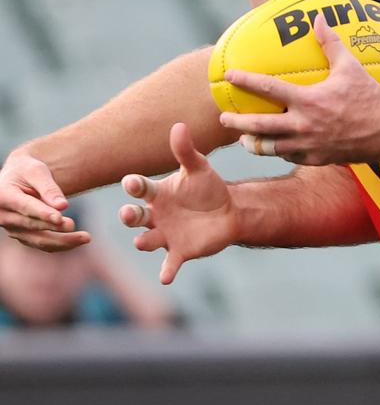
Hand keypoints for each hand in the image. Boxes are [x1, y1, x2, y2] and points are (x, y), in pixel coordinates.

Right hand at [0, 152, 89, 250]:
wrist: (16, 178)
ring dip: (62, 241)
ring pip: (38, 240)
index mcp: (3, 195)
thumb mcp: (36, 170)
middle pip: (32, 225)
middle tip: (74, 225)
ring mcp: (12, 228)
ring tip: (86, 237)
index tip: (60, 218)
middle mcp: (4, 215)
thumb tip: (63, 206)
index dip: (42, 214)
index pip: (25, 207)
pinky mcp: (23, 236)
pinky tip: (79, 240)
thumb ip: (49, 187)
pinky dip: (61, 244)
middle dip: (54, 227)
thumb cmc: (27, 170)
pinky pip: (42, 244)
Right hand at [119, 122, 237, 283]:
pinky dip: (166, 272)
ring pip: (146, 240)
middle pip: (134, 217)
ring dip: (143, 241)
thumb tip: (179, 126)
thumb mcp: (198, 168)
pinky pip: (169, 264)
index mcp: (158, 193)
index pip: (140, 189)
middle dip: (129, 216)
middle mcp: (155, 215)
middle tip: (127, 214)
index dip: (134, 186)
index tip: (131, 182)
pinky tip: (165, 278)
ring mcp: (165, 235)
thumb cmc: (208, 187)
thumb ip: (186, 151)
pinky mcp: (179, 252)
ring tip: (142, 241)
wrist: (228, 211)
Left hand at [219, 14, 379, 165]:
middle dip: (237, 123)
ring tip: (243, 139)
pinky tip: (274, 146)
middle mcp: (304, 126)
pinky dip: (278, 150)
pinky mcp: (316, 159)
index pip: (269, 88)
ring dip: (253, 143)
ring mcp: (308, 146)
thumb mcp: (351, 67)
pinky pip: (289, 156)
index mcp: (309, 100)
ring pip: (270, 148)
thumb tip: (318, 18)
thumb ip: (330, 44)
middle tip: (224, 118)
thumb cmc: (371, 97)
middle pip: (259, 126)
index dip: (246, 81)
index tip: (230, 75)